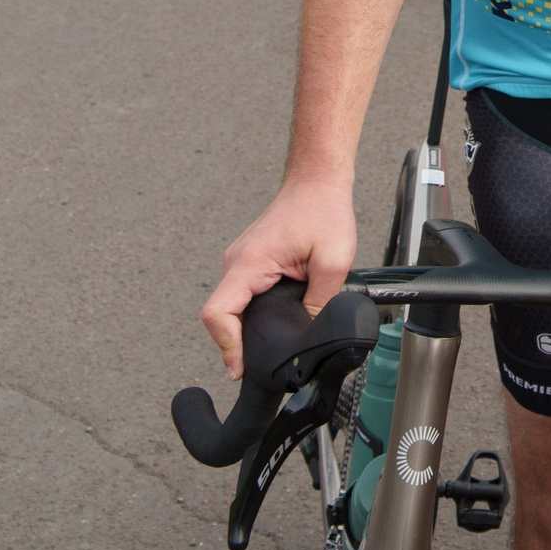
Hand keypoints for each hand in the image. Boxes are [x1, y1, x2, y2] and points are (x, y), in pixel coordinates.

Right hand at [201, 176, 358, 378]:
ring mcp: (240, 261)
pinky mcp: (250, 261)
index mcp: (250, 261)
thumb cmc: (323, 210)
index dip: (226, 345)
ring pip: (229, 306)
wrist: (318, 182)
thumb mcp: (334, 260)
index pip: (217, 312)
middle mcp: (236, 261)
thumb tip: (310, 331)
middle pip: (221, 315)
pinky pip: (240, 295)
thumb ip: (321, 301)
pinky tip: (268, 324)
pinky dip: (249, 313)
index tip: (240, 367)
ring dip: (242, 328)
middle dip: (236, 343)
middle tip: (261, 364)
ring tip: (267, 347)